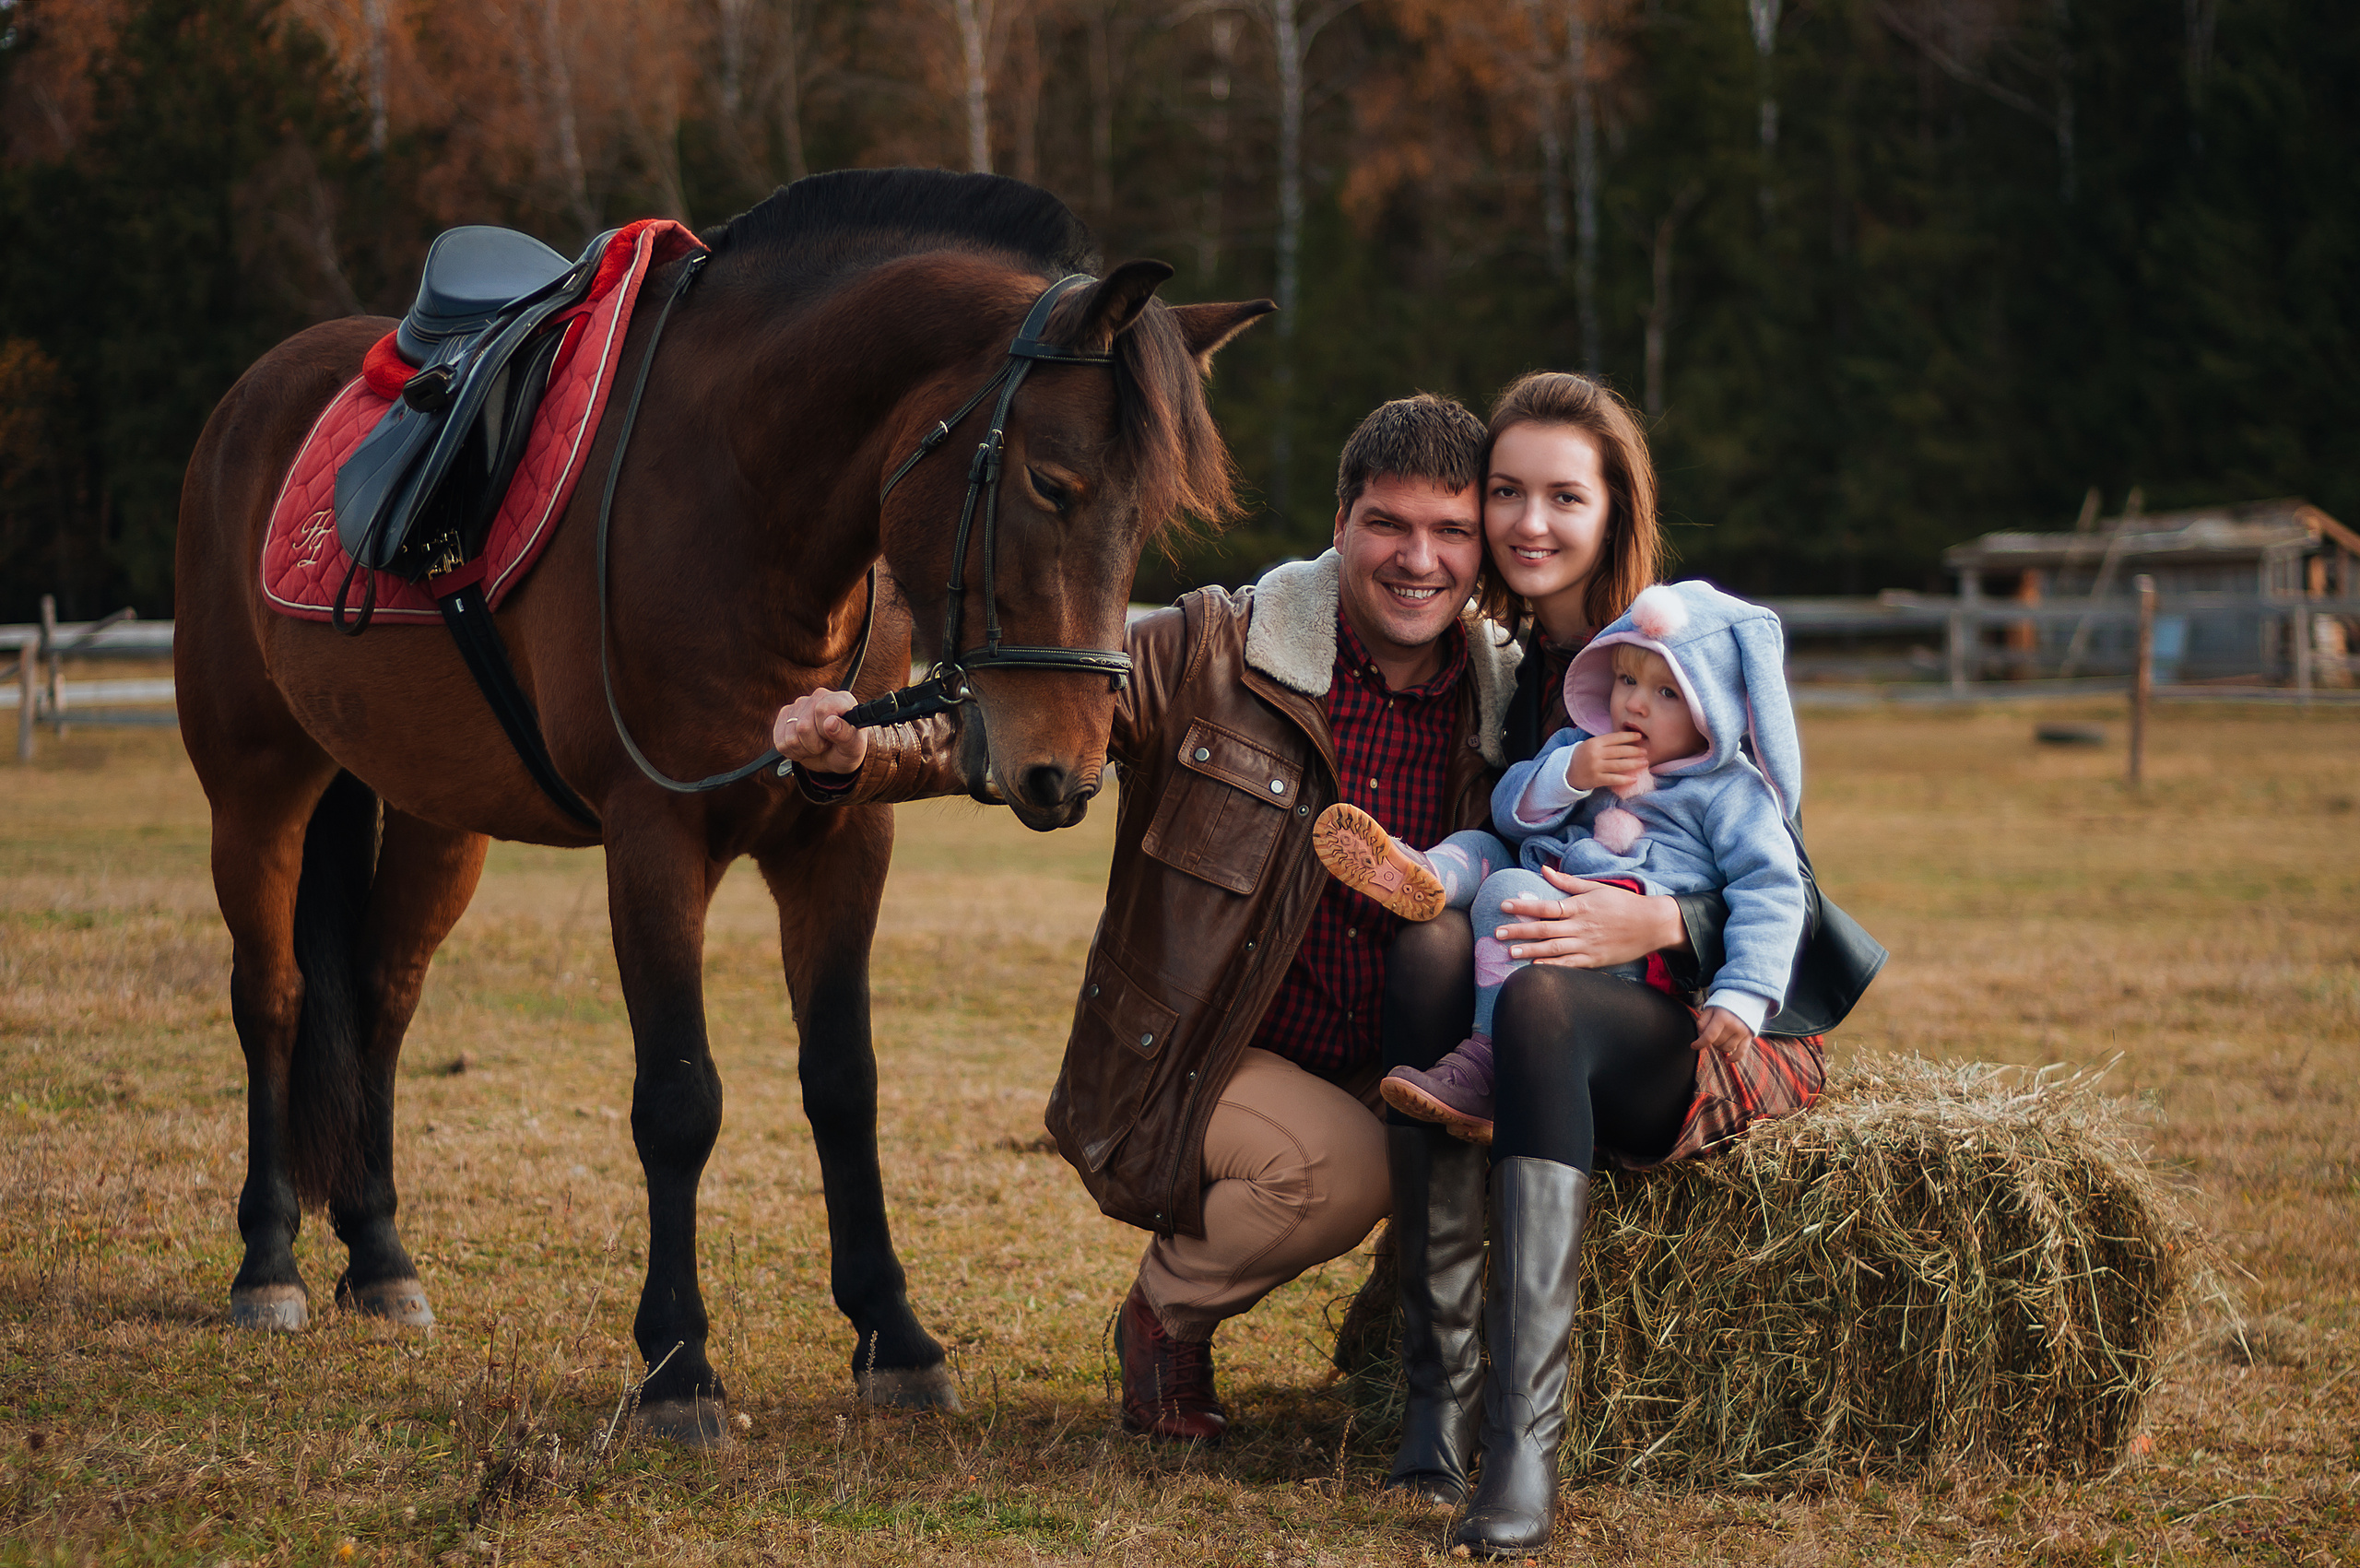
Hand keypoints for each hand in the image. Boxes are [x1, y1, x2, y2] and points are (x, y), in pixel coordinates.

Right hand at [771, 689, 867, 774]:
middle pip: (803, 726)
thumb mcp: (854, 747)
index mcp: (840, 699)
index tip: (833, 737)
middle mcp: (818, 697)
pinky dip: (792, 751)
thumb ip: (846, 734)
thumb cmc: (847, 749)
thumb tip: (830, 722)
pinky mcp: (784, 716)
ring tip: (817, 746)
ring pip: (790, 736)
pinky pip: (780, 742)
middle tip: (826, 744)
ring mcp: (799, 705)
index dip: (825, 730)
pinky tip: (804, 746)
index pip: (822, 709)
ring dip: (804, 749)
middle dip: (815, 744)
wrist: (835, 756)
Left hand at [1493, 866, 1685, 967]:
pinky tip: (1534, 968)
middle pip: (1544, 929)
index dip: (1523, 906)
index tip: (1504, 906)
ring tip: (1510, 952)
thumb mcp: (1596, 888)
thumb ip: (1568, 882)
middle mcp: (1580, 926)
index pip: (1546, 906)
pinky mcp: (1594, 960)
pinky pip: (1569, 965)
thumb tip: (1545, 869)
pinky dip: (1551, 967)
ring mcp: (1587, 945)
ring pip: (1553, 949)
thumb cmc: (1623, 903)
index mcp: (1580, 907)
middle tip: (1497, 933)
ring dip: (1529, 950)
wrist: (1652, 924)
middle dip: (1519, 930)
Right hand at [1568, 731, 1649, 791]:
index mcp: (1594, 742)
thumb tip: (1629, 740)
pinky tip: (1634, 779)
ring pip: (1619, 765)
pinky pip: (1613, 779)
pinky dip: (1624, 779)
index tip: (1640, 736)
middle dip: (1635, 751)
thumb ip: (1607, 742)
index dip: (1629, 736)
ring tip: (1644, 763)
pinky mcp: (1596, 779)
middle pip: (1619, 751)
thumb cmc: (1584, 756)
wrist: (1568, 773)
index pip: (1615, 738)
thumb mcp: (1592, 745)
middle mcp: (1595, 754)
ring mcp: (1595, 767)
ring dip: (1634, 764)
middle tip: (1645, 752)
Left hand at [1693, 1006, 1752, 1063]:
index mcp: (1723, 1017)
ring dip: (1719, 1047)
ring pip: (1727, 1049)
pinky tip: (1727, 1060)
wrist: (1744, 997)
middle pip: (1717, 1043)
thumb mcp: (1710, 1008)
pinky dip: (1734, 1058)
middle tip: (1710, 1032)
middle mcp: (1734, 1025)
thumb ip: (1702, 1022)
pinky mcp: (1749, 1036)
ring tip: (1718, 1038)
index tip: (1693, 1046)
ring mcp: (1743, 1032)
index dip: (1699, 1043)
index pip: (1709, 1037)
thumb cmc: (1724, 1004)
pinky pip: (1741, 1053)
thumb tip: (1701, 1038)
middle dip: (1710, 1041)